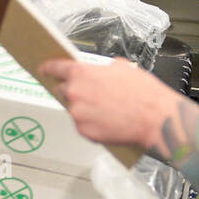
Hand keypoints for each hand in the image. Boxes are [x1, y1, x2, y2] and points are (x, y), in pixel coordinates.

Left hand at [38, 56, 179, 152]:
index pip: (55, 68)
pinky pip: (82, 125)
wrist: (155, 118)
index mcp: (82, 73)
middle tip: (92, 95)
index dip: (48, 68)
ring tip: (107, 109)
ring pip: (74, 109)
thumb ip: (102, 68)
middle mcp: (74, 92)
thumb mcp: (123, 67)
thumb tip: (99, 71)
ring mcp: (77, 113)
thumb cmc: (143, 93)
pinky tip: (108, 121)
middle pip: (63, 90)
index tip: (44, 69)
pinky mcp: (83, 131)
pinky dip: (91, 123)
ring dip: (84, 108)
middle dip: (73, 91)